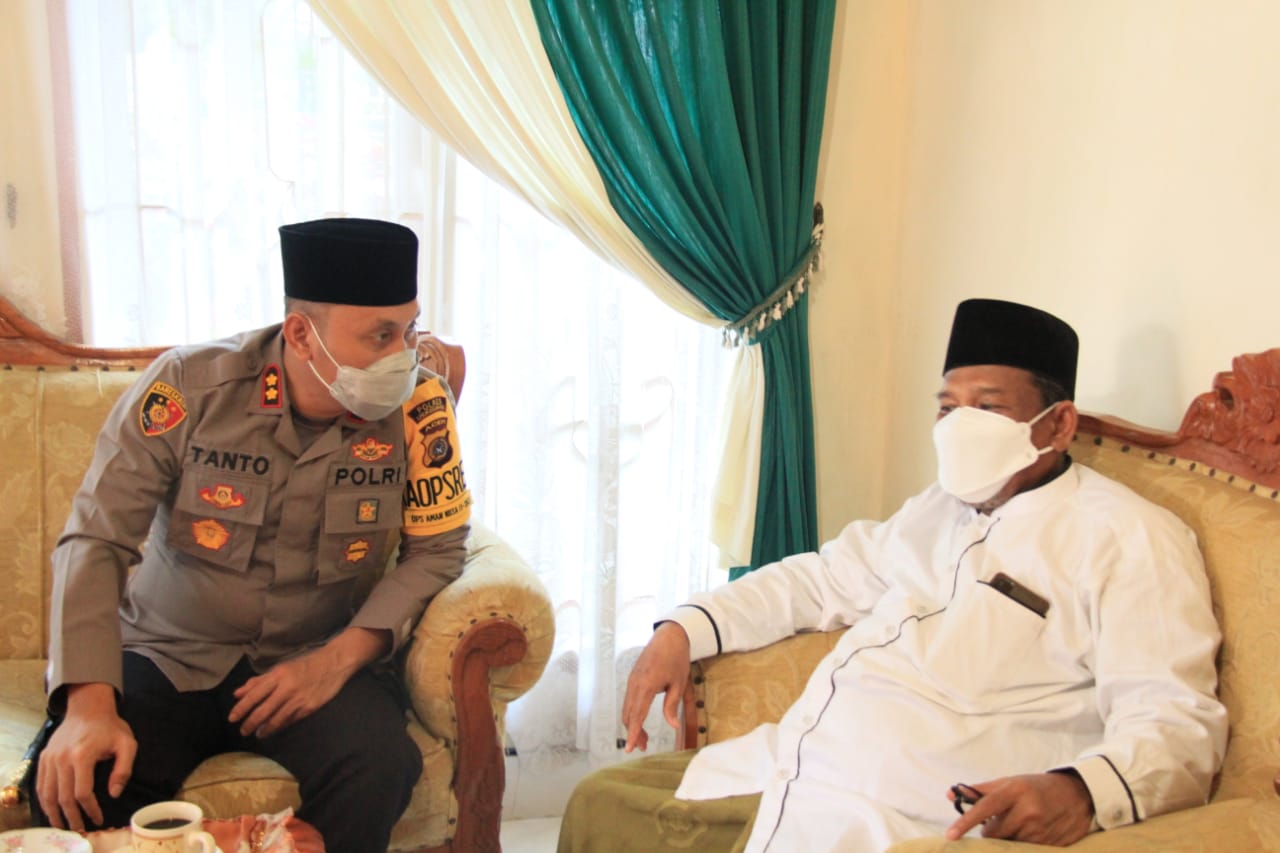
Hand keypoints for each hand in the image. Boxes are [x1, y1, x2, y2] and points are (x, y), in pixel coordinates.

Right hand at [37, 683, 135, 831]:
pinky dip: (45, 800)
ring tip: (63, 826)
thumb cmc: (110, 727)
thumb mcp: (127, 743)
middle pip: (63, 797)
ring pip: (47, 794)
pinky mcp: (43, 757)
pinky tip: (52, 809)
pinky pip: (41, 784)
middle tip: (80, 829)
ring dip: (54, 813)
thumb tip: (114, 793)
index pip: (82, 792)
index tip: (98, 818)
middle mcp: (62, 758)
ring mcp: (50, 758)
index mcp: (83, 755)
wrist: (88, 707)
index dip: (90, 809)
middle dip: (72, 817)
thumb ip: (124, 769)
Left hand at [229, 628, 387, 737]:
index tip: (232, 718)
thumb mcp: (281, 668)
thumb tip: (237, 693)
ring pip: (276, 719)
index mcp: (278, 675)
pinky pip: (290, 720)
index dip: (241, 708)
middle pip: (263, 710)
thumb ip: (259, 681)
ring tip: (257, 733)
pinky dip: (279, 726)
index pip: (254, 694)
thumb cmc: (305, 665)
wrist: (334, 664)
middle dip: (250, 723)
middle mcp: (287, 687)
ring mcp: (298, 699)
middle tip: (243, 731)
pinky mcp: (309, 707)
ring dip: (264, 729)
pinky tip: (274, 729)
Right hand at [621, 622, 690, 752]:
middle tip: (643, 747)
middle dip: (634, 732)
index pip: (637, 715)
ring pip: (627, 708)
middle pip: (629, 715)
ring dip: (632, 724)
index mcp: (645, 686)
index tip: (630, 748)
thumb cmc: (676, 658)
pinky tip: (640, 720)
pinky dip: (632, 713)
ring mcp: (632, 680)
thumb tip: (673, 726)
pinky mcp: (633, 678)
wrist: (669, 636)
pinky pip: (628, 700)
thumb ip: (672, 705)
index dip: (633, 734)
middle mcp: (634, 684)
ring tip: (643, 738)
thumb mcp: (678, 683)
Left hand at [945, 772, 1093, 844]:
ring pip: (1008, 844)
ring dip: (1009, 838)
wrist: (1078, 795)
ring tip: (1023, 823)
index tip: (950, 835)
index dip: (965, 822)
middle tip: (1003, 820)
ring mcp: (1040, 830)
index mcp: (1015, 791)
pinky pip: (1025, 850)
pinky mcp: (1050, 845)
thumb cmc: (1036, 787)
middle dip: (992, 830)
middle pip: (994, 833)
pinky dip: (1022, 843)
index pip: (984, 808)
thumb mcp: (1010, 782)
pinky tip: (1034, 831)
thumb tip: (951, 794)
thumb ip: (980, 790)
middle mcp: (1027, 811)